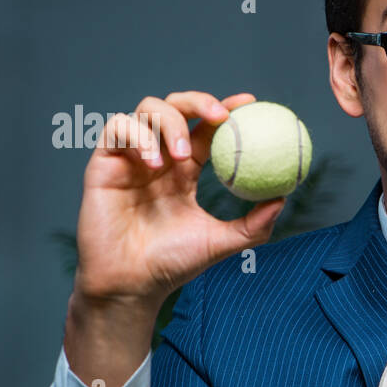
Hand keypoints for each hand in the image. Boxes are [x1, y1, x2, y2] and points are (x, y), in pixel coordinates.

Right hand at [73, 91, 284, 307]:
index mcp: (185, 171)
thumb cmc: (171, 264)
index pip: (206, 129)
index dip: (226, 110)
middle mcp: (158, 158)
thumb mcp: (220, 242)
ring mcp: (130, 159)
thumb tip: (283, 198)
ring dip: (170, 123)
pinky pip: (117, 129)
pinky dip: (138, 136)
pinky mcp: (103, 164)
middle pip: (176, 107)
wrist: (131, 284)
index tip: (250, 103)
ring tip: (182, 156)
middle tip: (220, 116)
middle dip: (198, 101)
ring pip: (146, 110)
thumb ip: (254, 224)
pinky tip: (155, 162)